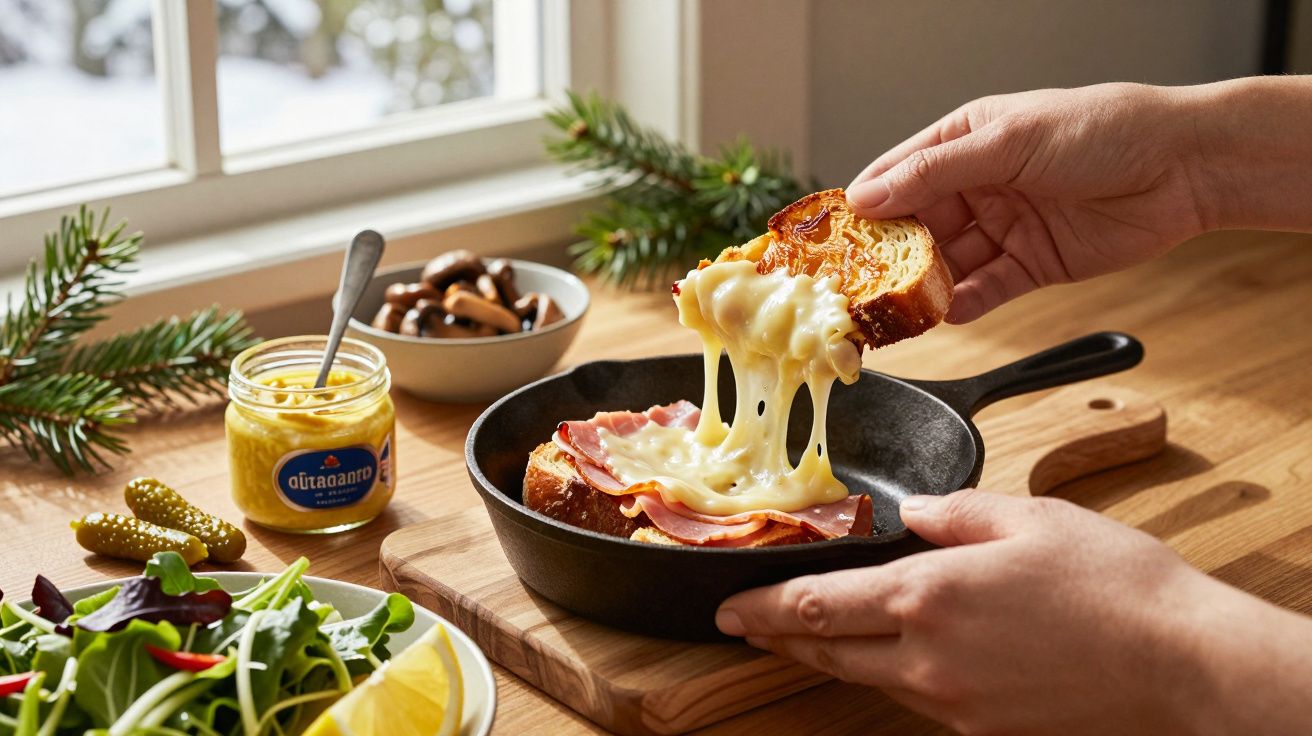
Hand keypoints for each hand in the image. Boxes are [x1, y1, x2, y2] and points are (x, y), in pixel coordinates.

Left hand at [716, 490, 1311, 734]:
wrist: (1180, 662)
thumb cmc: (1111, 582)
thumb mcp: (1028, 517)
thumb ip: (954, 513)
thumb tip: (912, 514)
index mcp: (926, 597)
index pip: (814, 607)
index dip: (762, 610)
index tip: (728, 611)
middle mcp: (925, 659)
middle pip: (826, 652)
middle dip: (778, 639)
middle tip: (745, 628)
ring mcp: (953, 702)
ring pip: (867, 678)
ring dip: (830, 657)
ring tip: (806, 639)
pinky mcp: (983, 728)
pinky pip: (915, 698)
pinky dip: (888, 674)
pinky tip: (893, 657)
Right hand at [846, 83, 1212, 322]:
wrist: (1183, 167)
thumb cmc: (1102, 130)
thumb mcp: (1007, 142)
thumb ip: (935, 173)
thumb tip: (869, 197)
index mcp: (966, 140)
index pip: (897, 175)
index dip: (864, 205)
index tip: (830, 238)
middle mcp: (978, 185)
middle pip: (916, 226)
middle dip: (889, 256)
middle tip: (858, 285)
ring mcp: (1003, 227)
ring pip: (947, 264)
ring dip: (924, 285)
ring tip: (899, 308)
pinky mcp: (1030, 265)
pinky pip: (985, 289)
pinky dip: (965, 303)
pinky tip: (948, 312)